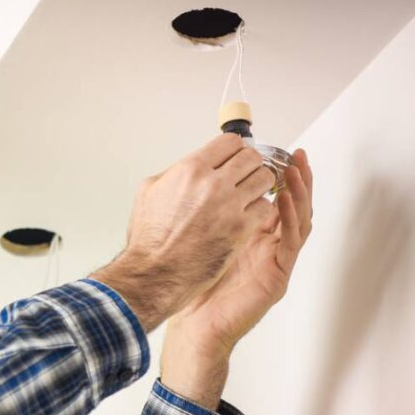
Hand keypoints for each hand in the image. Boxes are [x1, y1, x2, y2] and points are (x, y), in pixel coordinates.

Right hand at [92, 134, 276, 330]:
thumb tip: (189, 167)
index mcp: (190, 170)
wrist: (155, 272)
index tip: (233, 159)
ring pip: (264, 179)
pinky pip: (266, 207)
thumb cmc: (149, 238)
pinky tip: (248, 216)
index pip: (230, 142)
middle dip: (250, 165)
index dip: (234, 150)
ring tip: (249, 195)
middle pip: (252, 157)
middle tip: (245, 176)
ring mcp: (229, 206)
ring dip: (259, 185)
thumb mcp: (148, 192)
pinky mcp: (240, 229)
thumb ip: (173, 173)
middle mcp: (212, 184)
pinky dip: (259, 210)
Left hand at [160, 149, 313, 408]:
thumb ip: (205, 212)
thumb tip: (196, 177)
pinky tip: (283, 199)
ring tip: (295, 169)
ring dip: (300, 192)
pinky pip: (291, 240)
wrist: (193, 322)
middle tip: (296, 154)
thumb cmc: (192, 283)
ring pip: (299, 218)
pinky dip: (290, 217)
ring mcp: (275, 258)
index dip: (275, 173)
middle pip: (292, 203)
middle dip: (296, 176)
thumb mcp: (198, 237)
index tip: (271, 151)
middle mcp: (267, 243)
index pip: (271, 196)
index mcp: (250, 232)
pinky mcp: (278, 273)